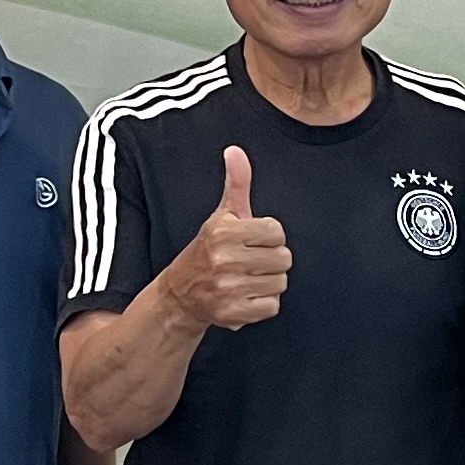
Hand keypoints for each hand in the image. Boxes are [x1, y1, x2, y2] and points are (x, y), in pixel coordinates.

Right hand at [165, 144, 291, 331]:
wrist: (181, 293)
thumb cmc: (208, 250)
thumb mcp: (222, 215)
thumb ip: (237, 183)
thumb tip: (235, 151)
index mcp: (223, 232)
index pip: (277, 231)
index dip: (269, 237)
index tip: (251, 241)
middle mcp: (223, 259)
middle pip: (283, 258)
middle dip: (271, 260)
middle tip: (250, 262)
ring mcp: (228, 288)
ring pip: (280, 282)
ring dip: (268, 282)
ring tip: (247, 278)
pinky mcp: (233, 313)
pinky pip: (272, 306)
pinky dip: (263, 304)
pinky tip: (246, 296)